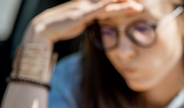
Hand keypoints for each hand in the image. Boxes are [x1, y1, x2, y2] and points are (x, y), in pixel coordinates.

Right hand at [23, 0, 142, 43]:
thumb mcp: (80, 21)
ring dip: (122, 5)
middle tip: (139, 4)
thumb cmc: (62, 25)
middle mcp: (87, 3)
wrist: (43, 29)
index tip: (134, 4)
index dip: (122, 3)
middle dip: (125, 2)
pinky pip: (97, 11)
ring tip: (136, 6)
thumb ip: (91, 18)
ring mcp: (84, 8)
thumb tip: (99, 18)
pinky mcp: (80, 16)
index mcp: (88, 5)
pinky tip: (115, 6)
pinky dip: (107, 8)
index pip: (109, 2)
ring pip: (107, 5)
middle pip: (111, 2)